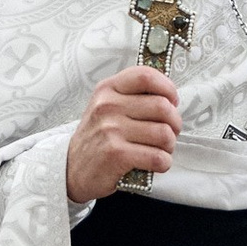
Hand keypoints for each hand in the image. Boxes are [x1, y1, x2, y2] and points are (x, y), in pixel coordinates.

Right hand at [65, 67, 179, 202]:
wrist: (72, 169)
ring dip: (169, 145)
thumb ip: (132, 96)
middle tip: (171, 132)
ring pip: (163, 134)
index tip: (172, 101)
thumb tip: (170, 98)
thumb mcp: (106, 107)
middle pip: (162, 107)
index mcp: (108, 89)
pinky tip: (156, 163)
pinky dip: (164, 163)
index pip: (145, 76)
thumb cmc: (98, 137)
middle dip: (175, 123)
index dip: (167, 88)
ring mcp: (110, 130)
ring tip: (161, 149)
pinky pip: (157, 157)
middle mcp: (107, 106)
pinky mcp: (116, 155)